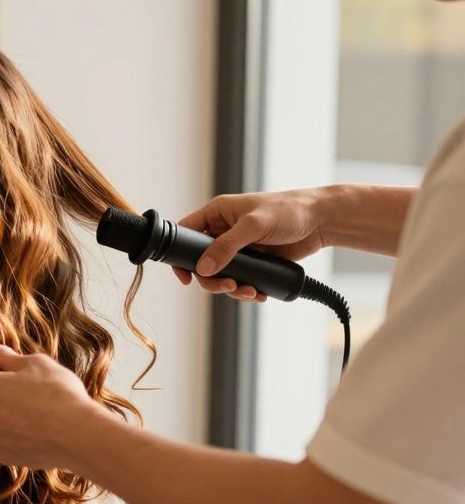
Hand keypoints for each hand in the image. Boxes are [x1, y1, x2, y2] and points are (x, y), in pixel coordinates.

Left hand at [0, 346, 107, 469]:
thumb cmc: (56, 393)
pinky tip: (34, 429)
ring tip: (31, 409)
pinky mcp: (3, 456)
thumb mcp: (37, 364)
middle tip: (21, 386)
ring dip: (2, 413)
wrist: (77, 434)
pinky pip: (1, 439)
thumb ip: (11, 358)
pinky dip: (11, 433)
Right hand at [173, 188, 331, 301]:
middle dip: (213, 279)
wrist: (322, 221)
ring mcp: (238, 248)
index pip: (187, 233)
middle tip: (229, 286)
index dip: (180, 255)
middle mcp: (223, 231)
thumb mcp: (254, 225)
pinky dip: (247, 290)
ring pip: (221, 275)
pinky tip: (260, 293)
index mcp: (217, 214)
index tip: (186, 277)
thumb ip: (227, 246)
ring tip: (250, 292)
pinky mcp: (253, 262)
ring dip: (232, 289)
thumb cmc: (290, 210)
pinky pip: (241, 280)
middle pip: (202, 262)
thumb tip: (203, 268)